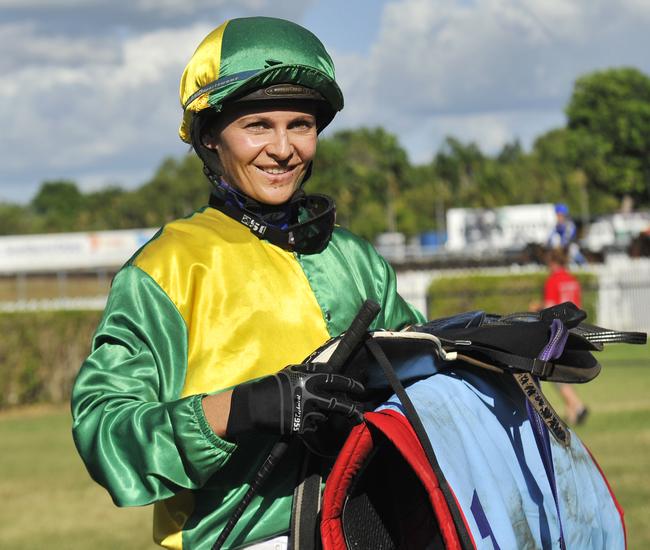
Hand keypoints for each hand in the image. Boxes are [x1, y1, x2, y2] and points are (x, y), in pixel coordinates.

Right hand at [226, 362, 363, 437]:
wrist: (254, 405)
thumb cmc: (273, 385)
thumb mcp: (291, 371)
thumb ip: (310, 370)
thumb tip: (328, 369)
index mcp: (309, 379)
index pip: (336, 381)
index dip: (350, 385)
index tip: (360, 389)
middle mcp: (311, 395)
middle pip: (338, 404)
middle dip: (352, 409)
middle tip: (361, 412)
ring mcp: (306, 412)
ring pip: (325, 416)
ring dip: (324, 415)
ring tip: (314, 412)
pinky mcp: (300, 426)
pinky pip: (312, 425)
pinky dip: (311, 423)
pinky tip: (302, 419)